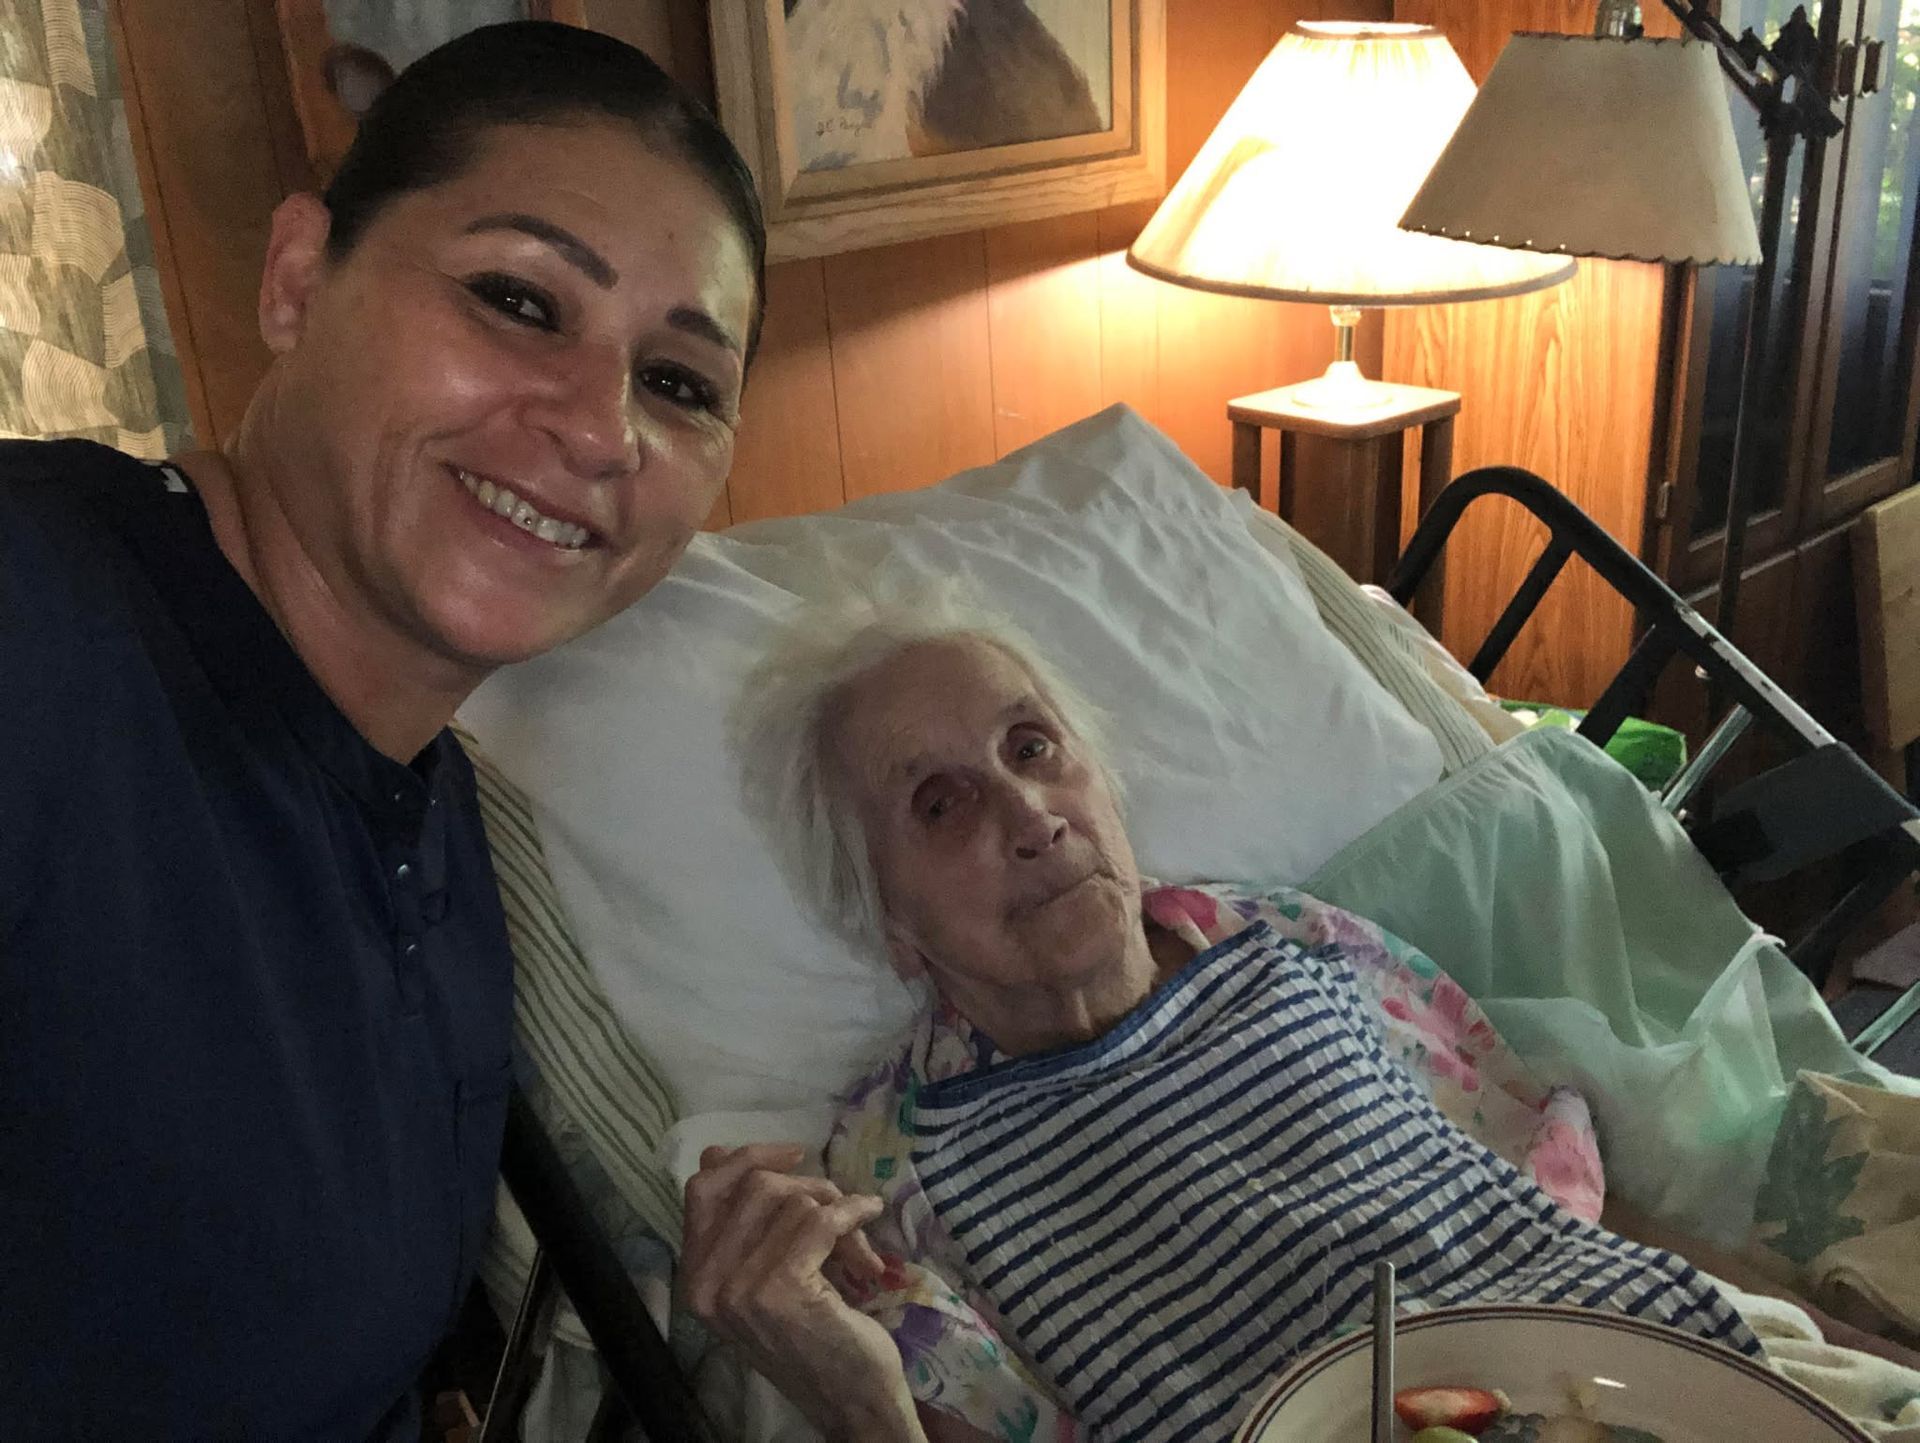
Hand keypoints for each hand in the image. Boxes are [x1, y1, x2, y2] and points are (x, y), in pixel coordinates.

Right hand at [680, 1143, 924, 1442]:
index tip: (796, 1153)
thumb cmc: (812, 1333)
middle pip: (754, 1186)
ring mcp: (739, 1288)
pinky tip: (869, 1219)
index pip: (702, 1188)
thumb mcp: (764, 1271)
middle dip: (807, 1185)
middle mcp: (706, 1284)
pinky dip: (853, 1213)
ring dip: (836, 1209)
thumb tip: (714, 1150)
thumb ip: (742, 1220)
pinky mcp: (781, 1289)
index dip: (748, 1158)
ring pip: (793, 1201)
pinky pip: (820, 1219)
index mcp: (695, 1276)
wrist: (848, 1397)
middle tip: (839, 1209)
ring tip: (856, 1244)